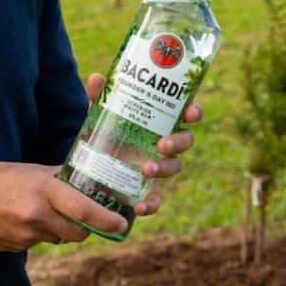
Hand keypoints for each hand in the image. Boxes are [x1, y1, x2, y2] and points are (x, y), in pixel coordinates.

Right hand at [0, 161, 127, 251]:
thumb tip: (87, 177)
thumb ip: (59, 177)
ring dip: (60, 229)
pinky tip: (24, 219)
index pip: (84, 209)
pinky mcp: (17, 247)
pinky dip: (40, 234)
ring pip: (59, 238)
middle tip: (85, 216)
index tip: (122, 223)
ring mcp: (26, 234)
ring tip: (43, 211)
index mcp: (44, 191)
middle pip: (77, 232)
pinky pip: (40, 243)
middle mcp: (37, 215)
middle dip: (85, 227)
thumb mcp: (31, 170)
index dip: (107, 220)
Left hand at [84, 72, 201, 218]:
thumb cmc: (107, 126)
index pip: (187, 113)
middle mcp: (164, 141)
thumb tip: (97, 79)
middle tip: (162, 144)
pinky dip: (150, 205)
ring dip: (165, 168)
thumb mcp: (102, 110)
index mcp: (162, 119)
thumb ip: (100, 95)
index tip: (191, 113)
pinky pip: (156, 200)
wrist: (91, 156)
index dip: (194, 112)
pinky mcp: (146, 187)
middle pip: (185, 141)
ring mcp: (158, 165)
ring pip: (174, 167)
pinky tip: (138, 207)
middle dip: (178, 142)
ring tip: (147, 169)